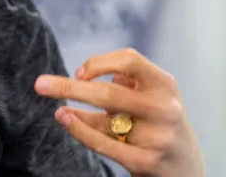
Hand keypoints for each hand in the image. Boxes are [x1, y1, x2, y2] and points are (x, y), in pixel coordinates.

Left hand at [34, 48, 204, 176]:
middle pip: (109, 92)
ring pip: (104, 121)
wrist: (186, 168)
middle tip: (39, 84)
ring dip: (74, 113)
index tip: (78, 73)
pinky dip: (80, 131)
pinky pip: (104, 144)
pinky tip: (66, 120)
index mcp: (165, 84)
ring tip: (57, 108)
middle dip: (69, 87)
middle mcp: (164, 108)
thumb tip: (84, 77)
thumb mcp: (154, 94)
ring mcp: (156, 136)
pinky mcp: (145, 161)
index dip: (98, 63)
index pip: (129, 60)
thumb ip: (126, 81)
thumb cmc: (159, 122)